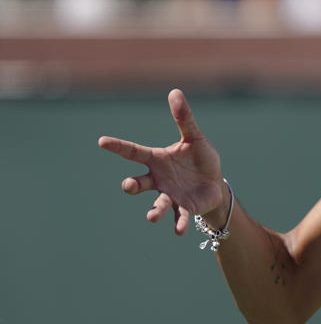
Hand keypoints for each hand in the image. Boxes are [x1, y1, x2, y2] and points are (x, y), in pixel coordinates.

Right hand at [99, 88, 227, 234]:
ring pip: (157, 203)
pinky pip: (179, 216)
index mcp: (157, 160)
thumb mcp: (195, 138)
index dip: (118, 146)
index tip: (102, 141)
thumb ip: (184, 119)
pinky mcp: (184, 208)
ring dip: (154, 210)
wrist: (215, 184)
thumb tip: (175, 92)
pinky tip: (178, 231)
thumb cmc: (201, 160)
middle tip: (129, 185)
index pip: (133, 152)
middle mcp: (158, 179)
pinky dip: (179, 223)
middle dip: (131, 185)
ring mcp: (169, 195)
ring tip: (151, 216)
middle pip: (138, 183)